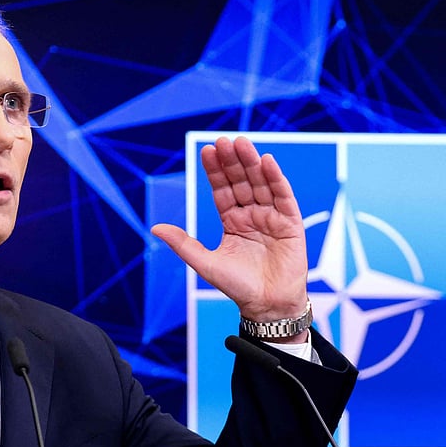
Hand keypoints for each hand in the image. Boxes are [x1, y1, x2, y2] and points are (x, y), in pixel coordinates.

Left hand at [152, 136, 308, 334]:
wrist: (268, 305)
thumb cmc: (238, 287)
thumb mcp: (206, 264)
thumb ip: (184, 244)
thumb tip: (155, 228)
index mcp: (232, 221)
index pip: (222, 190)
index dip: (215, 171)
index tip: (207, 150)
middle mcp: (251, 215)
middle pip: (241, 181)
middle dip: (232, 162)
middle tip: (223, 141)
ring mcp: (271, 217)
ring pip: (261, 184)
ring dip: (252, 163)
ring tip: (242, 144)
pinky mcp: (290, 223)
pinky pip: (282, 196)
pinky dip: (276, 179)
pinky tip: (267, 162)